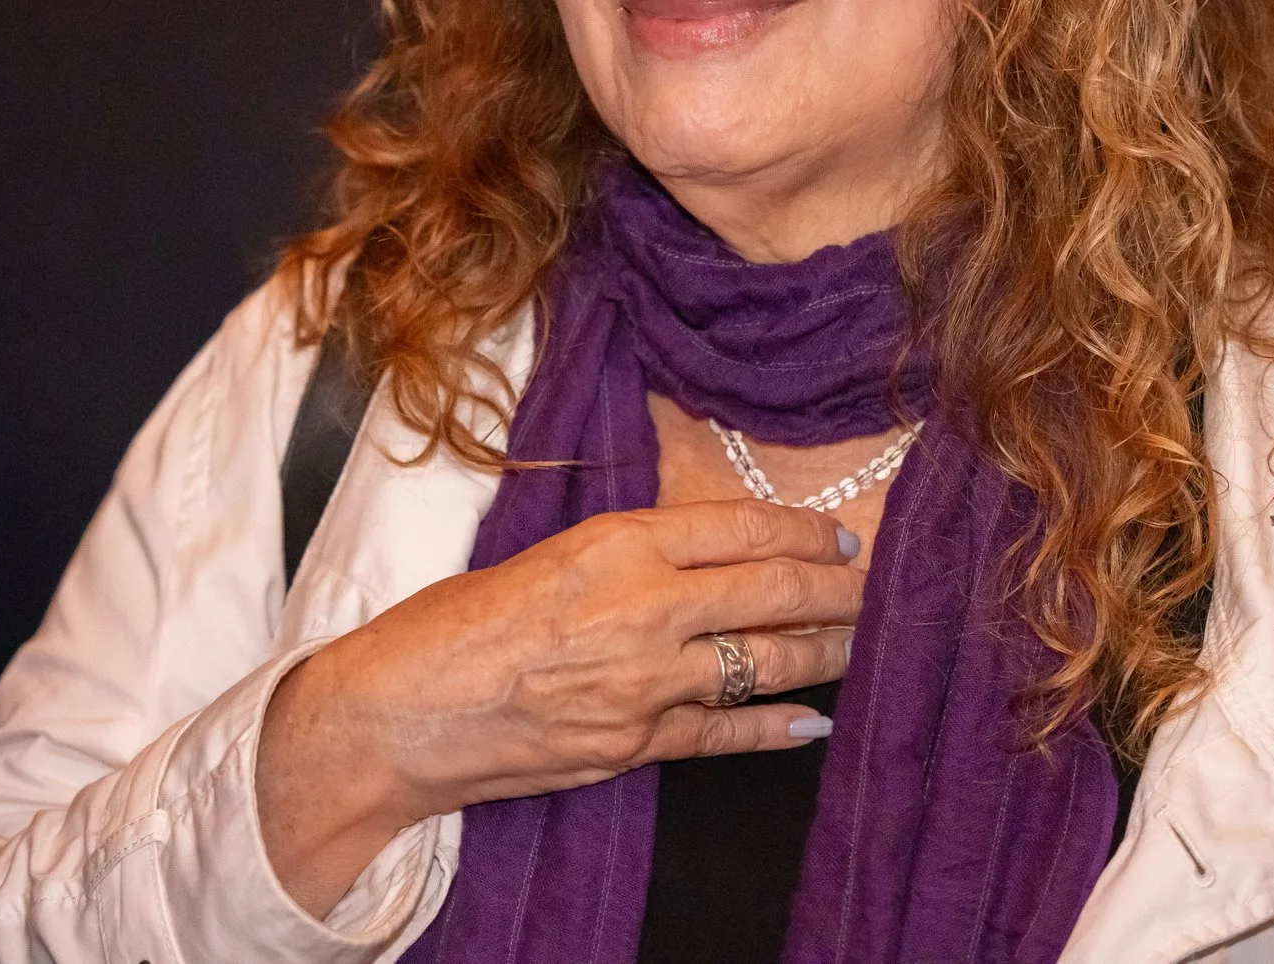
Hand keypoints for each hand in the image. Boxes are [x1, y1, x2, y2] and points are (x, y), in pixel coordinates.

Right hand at [256, 499, 863, 911]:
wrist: (397, 714)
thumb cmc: (451, 624)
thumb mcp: (545, 555)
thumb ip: (625, 556)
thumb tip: (697, 552)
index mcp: (616, 544)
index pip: (739, 527)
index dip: (800, 532)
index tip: (835, 538)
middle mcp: (643, 608)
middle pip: (771, 592)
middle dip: (836, 591)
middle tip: (875, 587)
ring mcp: (645, 683)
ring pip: (764, 664)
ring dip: (824, 653)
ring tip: (863, 643)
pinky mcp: (634, 745)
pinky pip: (725, 736)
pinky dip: (776, 728)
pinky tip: (814, 723)